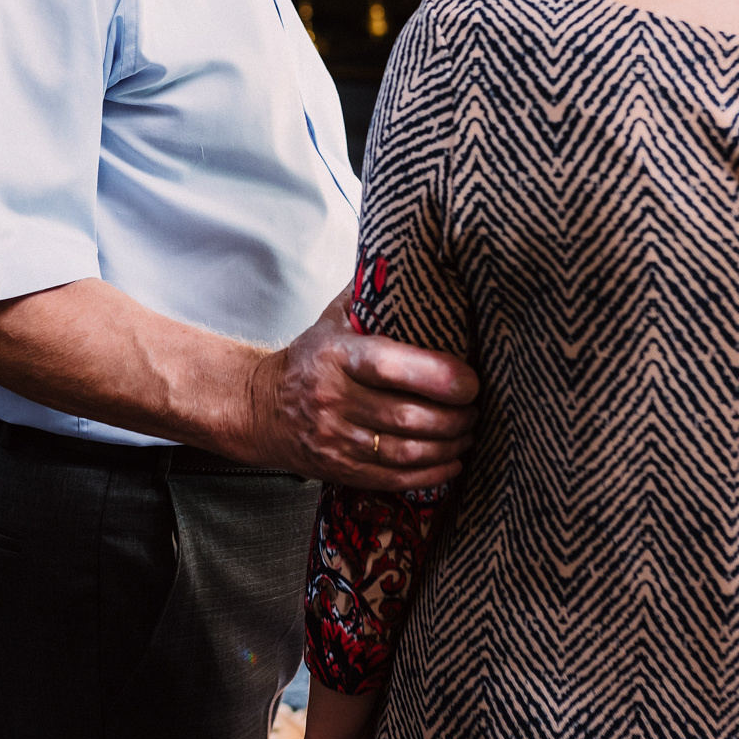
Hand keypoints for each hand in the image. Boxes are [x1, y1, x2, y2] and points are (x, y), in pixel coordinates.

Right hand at [243, 286, 478, 487]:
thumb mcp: (335, 318)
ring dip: (449, 445)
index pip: (391, 367)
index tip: (470, 381)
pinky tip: (453, 460)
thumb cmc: (312, 358)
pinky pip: (394, 478)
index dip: (438, 377)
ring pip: (405, 452)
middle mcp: (332, 399)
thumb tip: (419, 260)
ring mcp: (335, 439)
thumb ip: (373, 293)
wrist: (262, 406)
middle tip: (476, 407)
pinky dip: (432, 474)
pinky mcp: (340, 469)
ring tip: (468, 431)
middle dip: (455, 416)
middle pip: (406, 416)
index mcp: (337, 355)